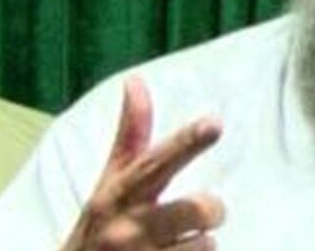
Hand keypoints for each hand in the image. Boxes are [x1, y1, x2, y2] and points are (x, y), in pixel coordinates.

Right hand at [62, 76, 224, 249]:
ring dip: (200, 245)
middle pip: (199, 209)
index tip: (214, 123)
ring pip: (206, 245)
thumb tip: (135, 80)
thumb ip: (130, 135)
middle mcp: (129, 227)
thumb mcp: (110, 182)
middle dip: (211, 211)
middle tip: (201, 216)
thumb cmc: (100, 225)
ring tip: (176, 246)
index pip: (158, 162)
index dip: (187, 143)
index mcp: (121, 193)